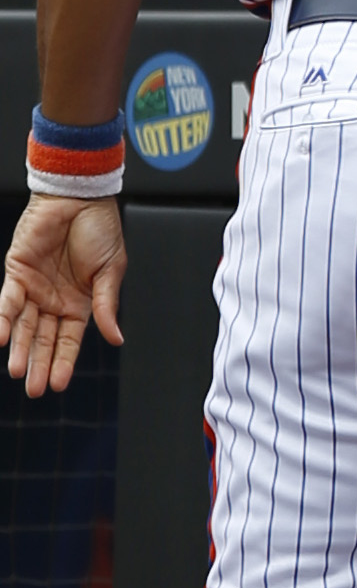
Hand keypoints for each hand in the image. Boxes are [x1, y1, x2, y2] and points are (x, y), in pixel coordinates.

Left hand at [1, 197, 126, 398]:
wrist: (79, 198)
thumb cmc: (101, 229)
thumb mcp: (112, 271)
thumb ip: (107, 306)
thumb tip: (115, 339)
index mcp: (81, 302)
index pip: (70, 340)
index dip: (64, 361)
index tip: (59, 385)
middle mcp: (55, 300)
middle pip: (45, 339)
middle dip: (40, 364)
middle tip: (34, 389)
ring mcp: (34, 288)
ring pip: (24, 326)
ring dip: (21, 349)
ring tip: (18, 371)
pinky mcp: (16, 273)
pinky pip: (7, 301)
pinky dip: (4, 320)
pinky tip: (2, 338)